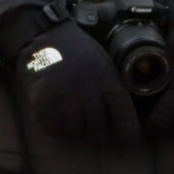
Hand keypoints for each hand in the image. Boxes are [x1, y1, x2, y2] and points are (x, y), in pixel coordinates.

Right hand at [15, 20, 140, 144]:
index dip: (127, 128)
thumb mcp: (102, 61)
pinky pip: (54, 129)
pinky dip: (57, 127)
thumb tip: (120, 112)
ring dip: (76, 131)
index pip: (123, 113)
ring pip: (76, 133)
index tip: (128, 137)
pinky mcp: (45, 105)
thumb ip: (111, 85)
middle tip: (94, 130)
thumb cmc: (76, 49)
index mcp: (106, 80)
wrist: (45, 36)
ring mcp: (66, 100)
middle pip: (98, 129)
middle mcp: (88, 92)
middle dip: (98, 133)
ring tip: (73, 121)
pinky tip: (57, 117)